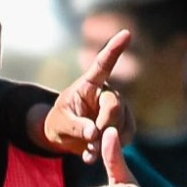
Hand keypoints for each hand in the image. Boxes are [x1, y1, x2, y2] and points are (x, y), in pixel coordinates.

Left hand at [40, 29, 134, 161]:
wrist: (65, 137)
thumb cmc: (59, 123)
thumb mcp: (59, 124)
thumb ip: (75, 127)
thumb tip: (94, 133)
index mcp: (89, 84)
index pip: (103, 64)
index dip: (114, 49)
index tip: (126, 33)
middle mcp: (108, 93)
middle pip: (115, 107)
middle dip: (103, 126)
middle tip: (90, 139)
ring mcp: (119, 108)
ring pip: (123, 124)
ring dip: (107, 140)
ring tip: (88, 148)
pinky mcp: (124, 124)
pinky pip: (127, 136)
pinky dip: (111, 148)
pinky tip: (94, 153)